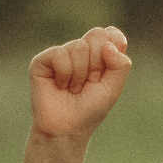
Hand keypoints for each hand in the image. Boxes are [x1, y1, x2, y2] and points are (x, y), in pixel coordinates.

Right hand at [28, 26, 131, 140]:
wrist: (68, 128)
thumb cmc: (90, 109)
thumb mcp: (113, 88)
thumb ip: (120, 65)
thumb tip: (108, 45)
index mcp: (99, 54)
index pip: (111, 33)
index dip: (113, 47)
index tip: (107, 70)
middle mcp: (80, 50)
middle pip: (97, 34)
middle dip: (98, 64)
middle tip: (90, 82)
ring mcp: (61, 53)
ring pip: (79, 47)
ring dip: (80, 75)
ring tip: (73, 89)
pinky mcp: (42, 60)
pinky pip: (60, 54)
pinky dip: (65, 74)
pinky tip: (60, 86)